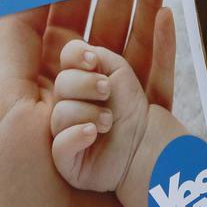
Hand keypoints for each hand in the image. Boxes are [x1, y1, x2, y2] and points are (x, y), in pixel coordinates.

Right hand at [50, 41, 153, 194]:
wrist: (146, 145)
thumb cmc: (132, 108)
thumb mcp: (119, 72)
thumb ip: (100, 56)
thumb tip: (84, 50)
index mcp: (79, 78)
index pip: (66, 57)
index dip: (75, 54)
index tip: (92, 61)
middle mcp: (67, 102)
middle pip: (61, 83)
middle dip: (85, 84)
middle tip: (106, 91)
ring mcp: (63, 129)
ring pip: (60, 114)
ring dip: (89, 113)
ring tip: (108, 122)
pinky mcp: (66, 156)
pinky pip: (60, 144)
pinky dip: (77, 135)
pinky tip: (92, 133)